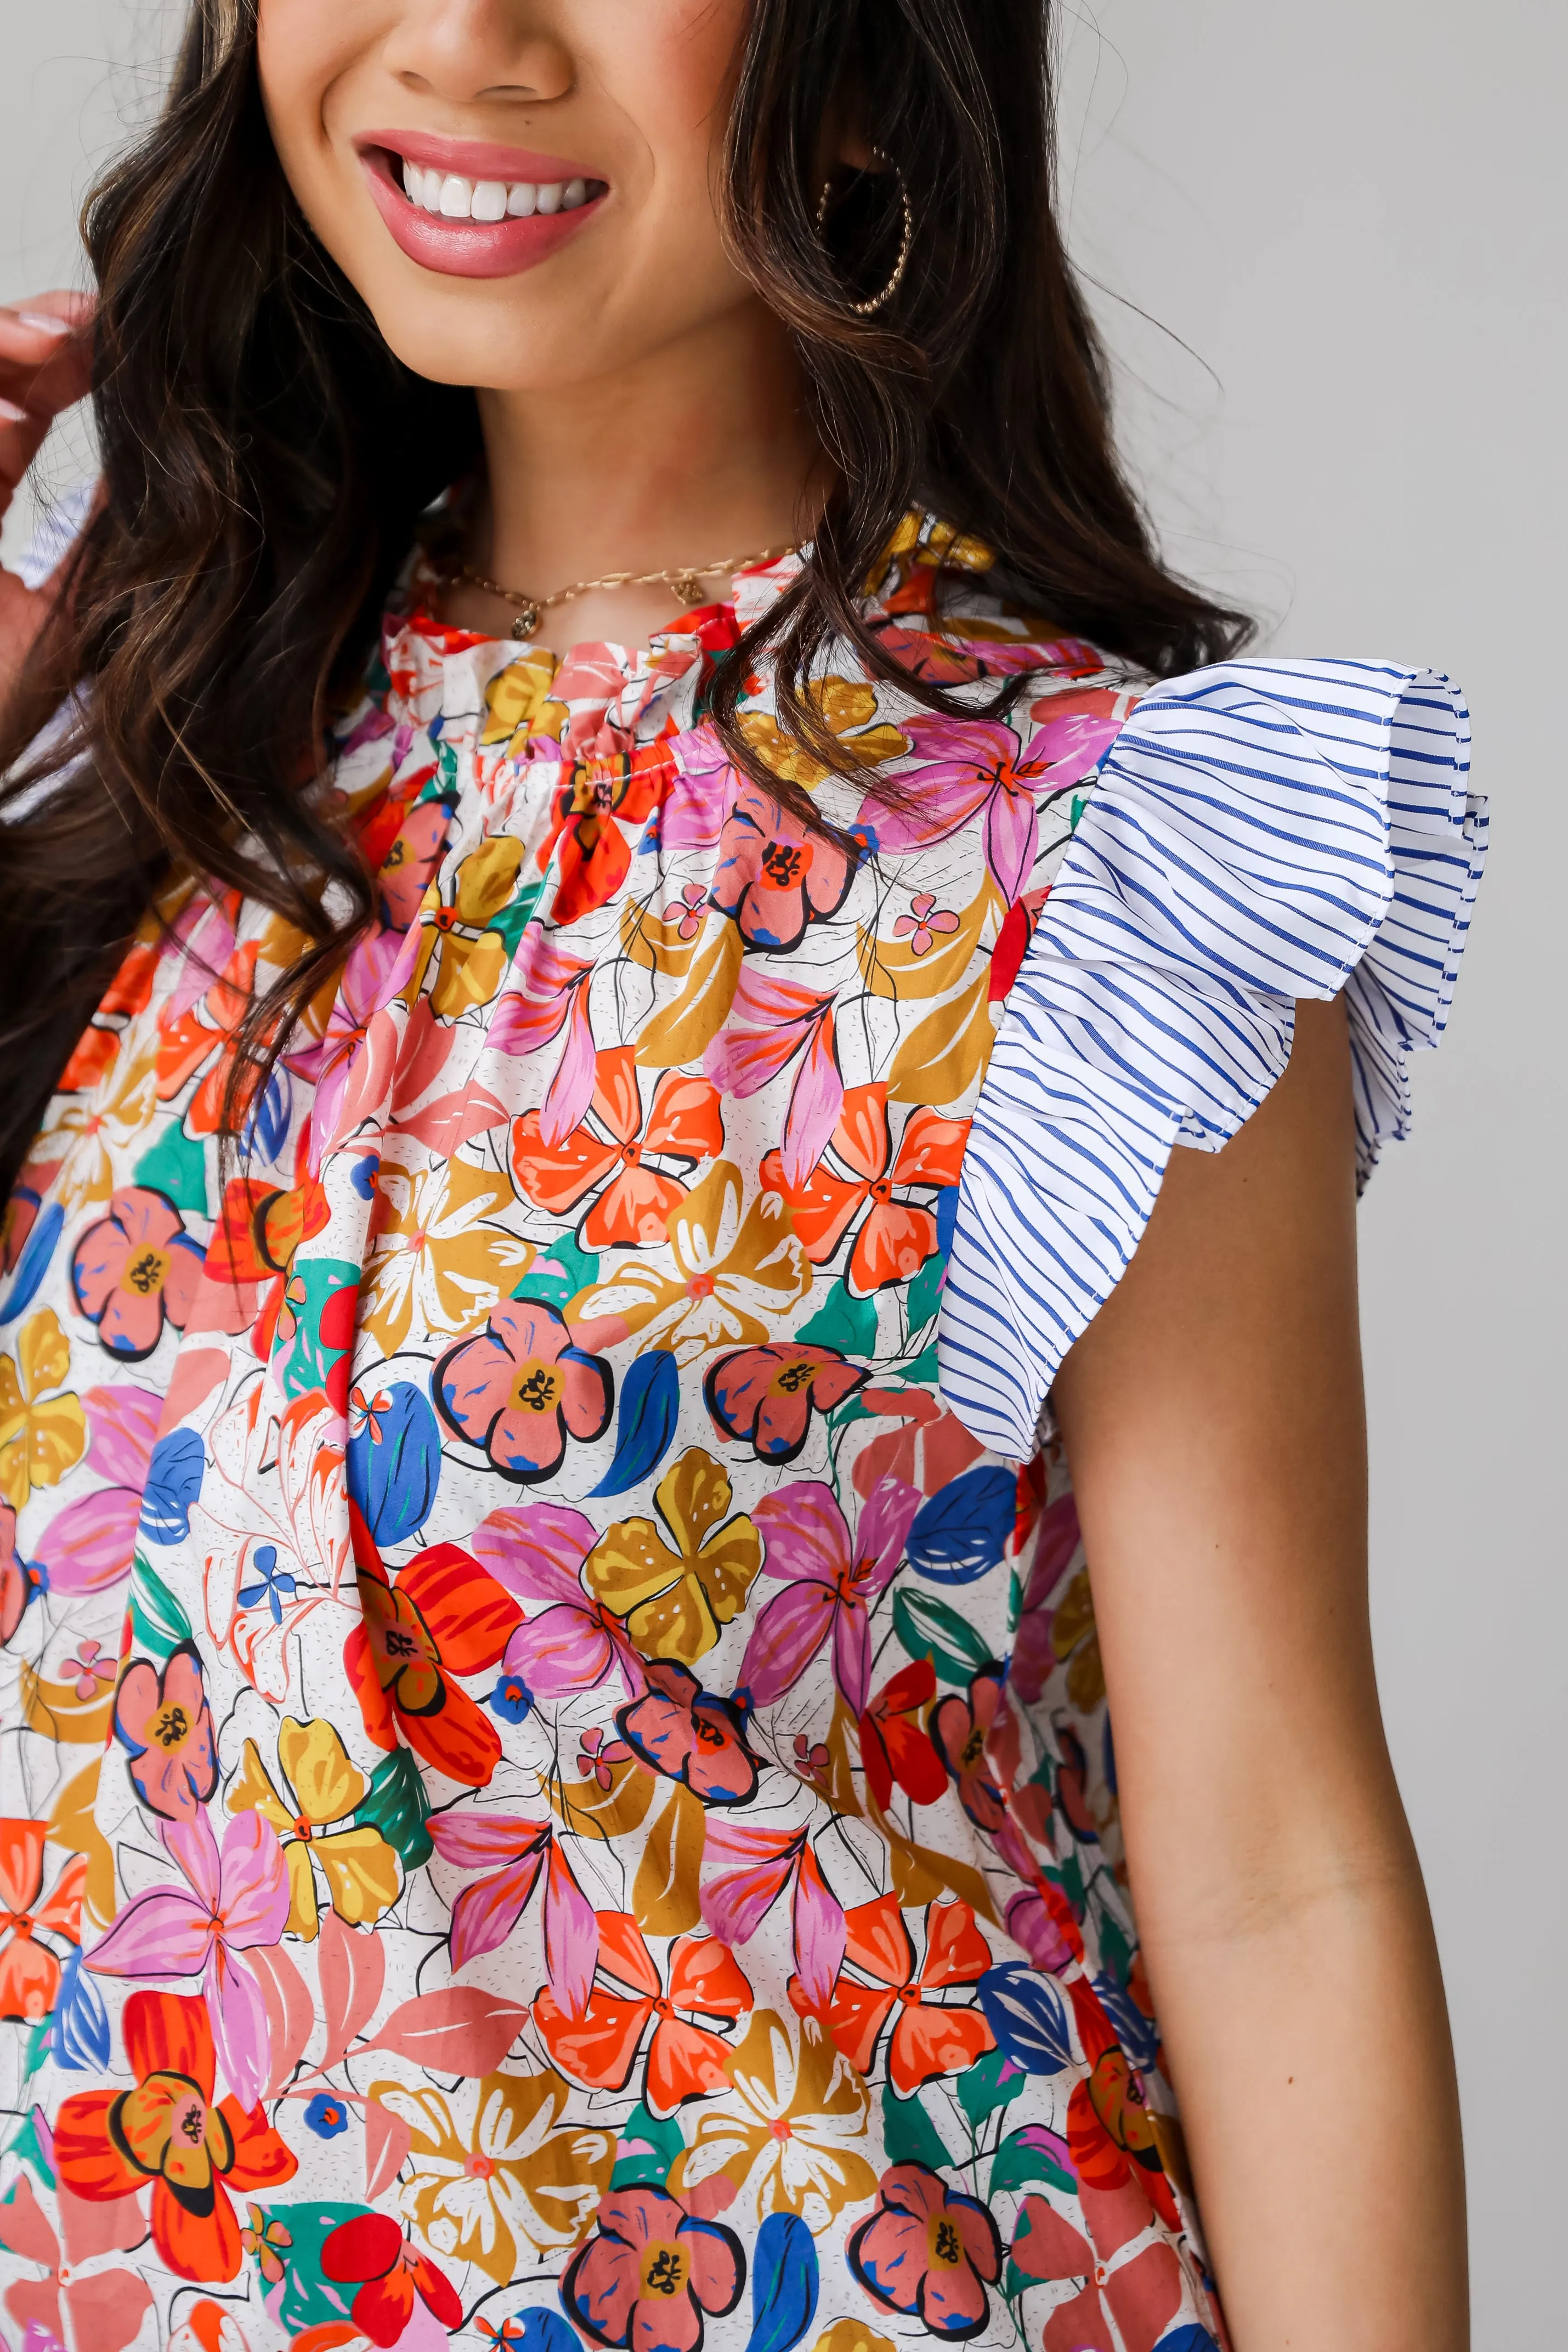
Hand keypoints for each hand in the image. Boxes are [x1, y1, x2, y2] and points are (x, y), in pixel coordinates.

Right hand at [0, 289, 95, 700]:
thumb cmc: (1, 705)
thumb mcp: (70, 616)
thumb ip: (101, 544)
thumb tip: (163, 475)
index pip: (16, 399)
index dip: (59, 355)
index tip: (113, 339)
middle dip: (24, 329)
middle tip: (84, 326)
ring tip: (52, 348)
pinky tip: (9, 429)